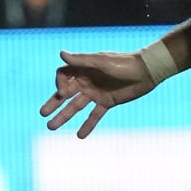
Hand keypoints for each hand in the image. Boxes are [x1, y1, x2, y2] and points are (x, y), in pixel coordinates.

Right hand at [40, 49, 155, 137]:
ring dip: (64, 116)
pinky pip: (94, 115)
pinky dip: (87, 125)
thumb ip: (81, 60)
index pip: (63, 76)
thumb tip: (61, 54)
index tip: (63, 93)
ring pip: (76, 106)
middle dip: (54, 103)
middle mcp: (87, 81)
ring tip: (51, 127)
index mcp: (83, 69)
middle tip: (43, 113)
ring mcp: (96, 93)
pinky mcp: (107, 103)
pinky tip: (79, 136)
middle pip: (65, 94)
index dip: (60, 85)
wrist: (147, 72)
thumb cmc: (124, 63)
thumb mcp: (101, 61)